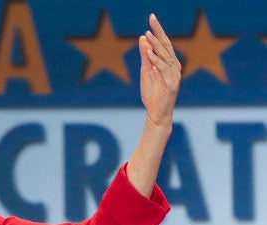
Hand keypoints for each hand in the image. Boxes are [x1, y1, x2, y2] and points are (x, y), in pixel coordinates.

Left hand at [138, 14, 180, 128]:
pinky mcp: (172, 84)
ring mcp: (174, 75)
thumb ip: (146, 55)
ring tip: (148, 34)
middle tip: (152, 18)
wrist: (155, 113)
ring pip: (166, 56)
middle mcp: (174, 66)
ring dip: (156, 45)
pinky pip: (164, 69)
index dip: (158, 30)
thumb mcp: (146, 71)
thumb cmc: (152, 93)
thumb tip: (143, 38)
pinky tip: (149, 53)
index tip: (152, 18)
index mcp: (169, 62)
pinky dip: (156, 61)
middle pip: (167, 45)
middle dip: (159, 31)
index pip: (164, 43)